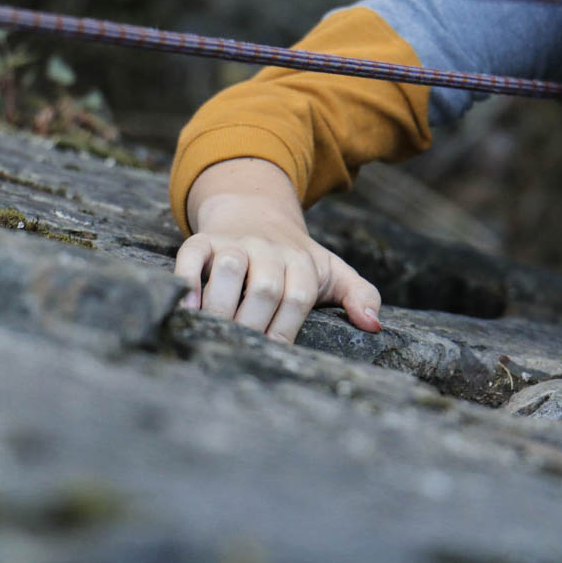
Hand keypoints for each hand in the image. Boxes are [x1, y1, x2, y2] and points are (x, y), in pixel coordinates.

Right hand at [173, 158, 381, 342]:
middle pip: (265, 287)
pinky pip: (191, 254)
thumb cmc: (296, 258)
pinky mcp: (204, 240)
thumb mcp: (333, 271)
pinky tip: (188, 308)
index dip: (287, 327)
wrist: (255, 211)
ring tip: (216, 333)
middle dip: (254, 324)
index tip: (275, 351)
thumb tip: (374, 326)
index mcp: (302, 261)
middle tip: (244, 349)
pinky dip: (187, 280)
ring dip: (221, 304)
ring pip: (229, 267)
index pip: (299, 296)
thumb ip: (360, 295)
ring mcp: (235, 243)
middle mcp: (269, 250)